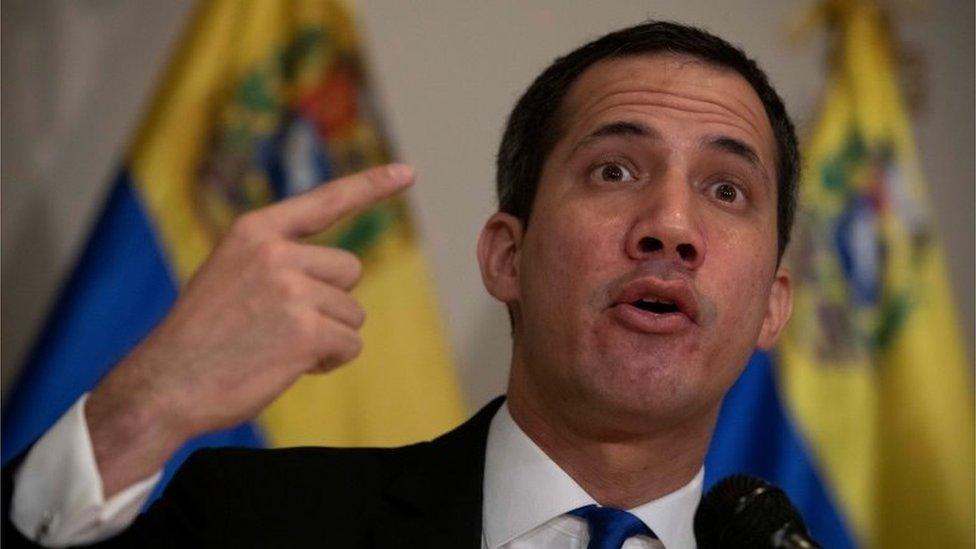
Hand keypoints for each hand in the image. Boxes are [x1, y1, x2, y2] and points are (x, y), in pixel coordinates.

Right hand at [85, 164, 414, 496]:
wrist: (166, 384)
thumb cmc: (202, 337)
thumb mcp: (229, 275)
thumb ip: (277, 261)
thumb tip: (341, 273)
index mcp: (254, 232)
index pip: (324, 201)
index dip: (370, 186)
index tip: (408, 172)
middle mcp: (276, 252)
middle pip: (350, 270)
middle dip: (331, 301)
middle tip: (284, 324)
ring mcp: (292, 290)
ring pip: (352, 312)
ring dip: (328, 335)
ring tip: (278, 347)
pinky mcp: (306, 330)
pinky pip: (350, 343)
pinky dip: (330, 360)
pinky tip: (289, 366)